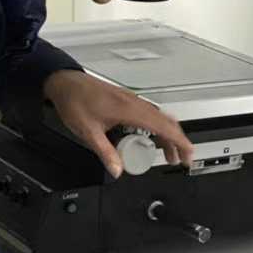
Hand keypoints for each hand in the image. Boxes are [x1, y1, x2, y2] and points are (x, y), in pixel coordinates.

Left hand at [43, 69, 192, 176]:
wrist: (65, 82)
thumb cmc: (75, 101)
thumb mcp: (88, 132)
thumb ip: (105, 153)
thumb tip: (118, 170)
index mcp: (129, 110)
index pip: (163, 127)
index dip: (179, 142)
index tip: (187, 155)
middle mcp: (134, 103)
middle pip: (166, 122)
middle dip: (177, 141)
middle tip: (181, 159)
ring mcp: (132, 100)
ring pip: (159, 117)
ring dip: (167, 135)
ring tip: (168, 153)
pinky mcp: (127, 100)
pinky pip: (150, 113)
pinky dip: (158, 126)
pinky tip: (152, 137)